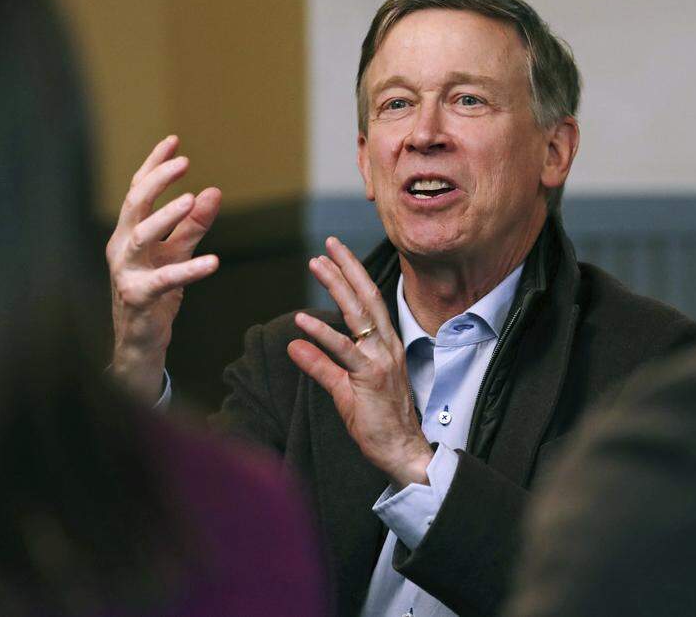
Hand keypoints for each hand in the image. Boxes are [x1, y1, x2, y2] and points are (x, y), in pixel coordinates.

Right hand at [105, 135, 220, 401]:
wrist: (140, 339)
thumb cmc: (156, 292)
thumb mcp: (178, 252)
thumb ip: (194, 225)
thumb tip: (213, 191)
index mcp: (129, 231)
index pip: (138, 189)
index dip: (154, 165)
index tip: (174, 141)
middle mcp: (122, 246)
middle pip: (134, 203)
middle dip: (157, 179)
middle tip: (183, 162)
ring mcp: (127, 271)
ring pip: (141, 236)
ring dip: (165, 216)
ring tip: (190, 199)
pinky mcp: (139, 296)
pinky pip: (164, 280)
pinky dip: (189, 270)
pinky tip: (213, 262)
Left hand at [287, 237, 433, 488]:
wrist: (401, 451)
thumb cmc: (377, 422)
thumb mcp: (343, 388)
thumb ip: (320, 364)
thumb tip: (294, 345)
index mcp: (384, 345)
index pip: (369, 301)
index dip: (353, 276)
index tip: (335, 254)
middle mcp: (386, 347)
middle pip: (367, 297)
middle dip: (348, 268)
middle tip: (329, 244)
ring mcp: (380, 361)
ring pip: (358, 315)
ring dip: (336, 287)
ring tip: (315, 264)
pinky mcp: (370, 379)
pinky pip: (344, 351)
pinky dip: (323, 333)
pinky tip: (303, 320)